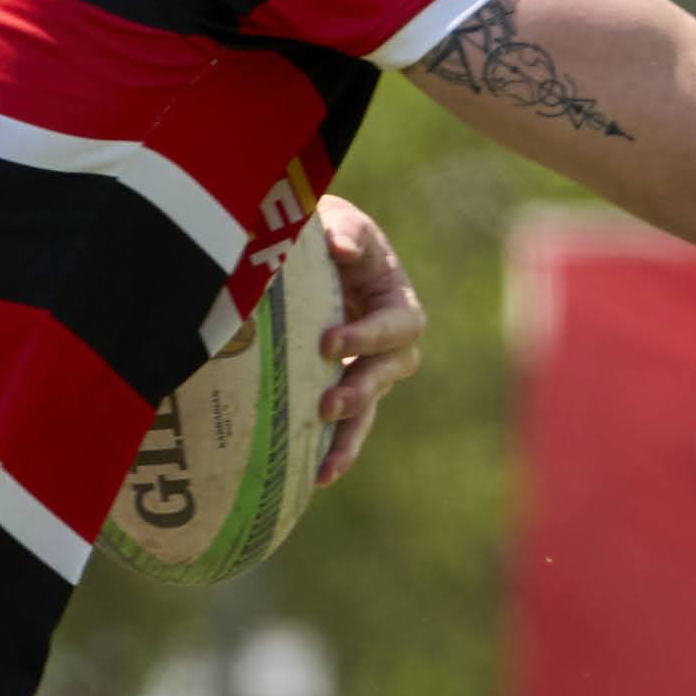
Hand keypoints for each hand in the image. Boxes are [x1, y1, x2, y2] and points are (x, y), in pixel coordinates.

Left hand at [308, 194, 424, 486]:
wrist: (295, 252)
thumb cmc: (320, 229)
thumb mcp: (334, 218)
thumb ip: (343, 230)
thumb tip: (341, 248)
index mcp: (395, 297)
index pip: (399, 324)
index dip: (371, 335)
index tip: (329, 342)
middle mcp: (388, 339)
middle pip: (390, 372)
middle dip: (361, 389)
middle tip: (327, 401)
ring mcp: (366, 367)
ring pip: (369, 408)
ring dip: (350, 435)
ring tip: (326, 464)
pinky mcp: (340, 388)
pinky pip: (346, 425)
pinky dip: (334, 450)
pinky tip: (317, 477)